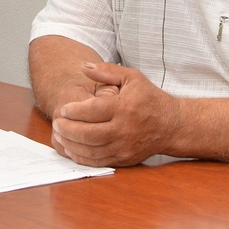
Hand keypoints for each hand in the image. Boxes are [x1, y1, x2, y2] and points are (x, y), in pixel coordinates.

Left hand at [50, 61, 180, 166]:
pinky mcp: (125, 159)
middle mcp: (124, 129)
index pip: (93, 111)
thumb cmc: (149, 98)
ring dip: (71, 144)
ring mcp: (124, 146)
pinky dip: (81, 157)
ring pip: (91, 150)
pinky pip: (98, 162)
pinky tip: (71, 149)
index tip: (63, 109)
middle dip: (68, 129)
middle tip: (56, 123)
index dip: (74, 111)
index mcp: (124, 107)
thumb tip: (83, 66)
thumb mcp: (132, 77)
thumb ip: (106, 71)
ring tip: (59, 135)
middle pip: (89, 134)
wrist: (172, 125)